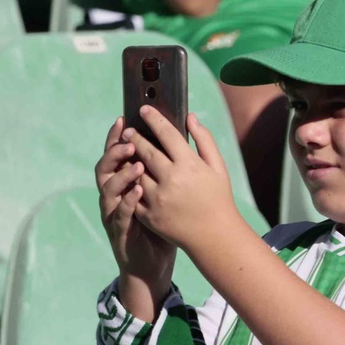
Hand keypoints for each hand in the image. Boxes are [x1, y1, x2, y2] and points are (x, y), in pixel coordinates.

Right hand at [96, 119, 175, 305]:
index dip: (115, 138)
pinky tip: (138, 192)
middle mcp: (114, 197)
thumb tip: (176, 138)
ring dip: (121, 176)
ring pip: (107, 191)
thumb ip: (165, 168)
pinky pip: (119, 215)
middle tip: (129, 139)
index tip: (123, 120)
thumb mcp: (163, 194)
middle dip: (116, 152)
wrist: (154, 262)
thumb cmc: (160, 226)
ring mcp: (113, 215)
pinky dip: (127, 202)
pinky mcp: (119, 233)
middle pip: (105, 168)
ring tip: (136, 164)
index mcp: (124, 184)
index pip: (115, 156)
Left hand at [126, 108, 239, 250]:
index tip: (144, 110)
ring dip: (129, 160)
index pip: (166, 134)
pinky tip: (129, 176)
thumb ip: (204, 140)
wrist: (214, 235)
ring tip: (127, 152)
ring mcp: (158, 198)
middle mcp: (171, 179)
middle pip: (145, 151)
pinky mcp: (149, 215)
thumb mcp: (218, 167)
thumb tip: (190, 118)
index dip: (153, 119)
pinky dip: (130, 183)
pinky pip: (133, 194)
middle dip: (134, 138)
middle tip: (128, 130)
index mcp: (189, 165)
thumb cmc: (218, 198)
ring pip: (135, 172)